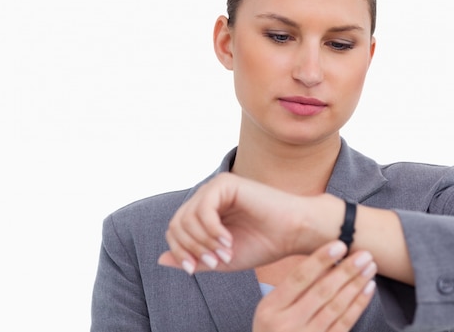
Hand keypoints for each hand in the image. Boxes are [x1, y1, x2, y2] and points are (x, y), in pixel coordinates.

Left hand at [158, 172, 319, 272]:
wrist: (293, 233)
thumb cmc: (263, 244)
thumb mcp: (220, 260)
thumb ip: (193, 259)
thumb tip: (160, 259)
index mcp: (205, 214)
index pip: (174, 231)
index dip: (180, 253)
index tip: (197, 269)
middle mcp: (207, 198)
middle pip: (176, 225)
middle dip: (192, 249)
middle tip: (215, 262)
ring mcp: (215, 188)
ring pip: (187, 218)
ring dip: (204, 242)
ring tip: (225, 252)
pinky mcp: (226, 183)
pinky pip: (203, 209)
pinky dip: (211, 230)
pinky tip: (228, 240)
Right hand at [253, 241, 376, 331]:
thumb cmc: (273, 330)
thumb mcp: (270, 309)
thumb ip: (292, 288)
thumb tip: (326, 261)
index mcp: (271, 308)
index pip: (299, 278)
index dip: (320, 260)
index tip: (339, 245)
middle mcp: (287, 323)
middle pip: (322, 291)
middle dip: (346, 271)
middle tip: (364, 254)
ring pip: (336, 307)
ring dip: (356, 285)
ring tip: (369, 268)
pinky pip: (344, 324)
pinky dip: (358, 305)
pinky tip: (367, 290)